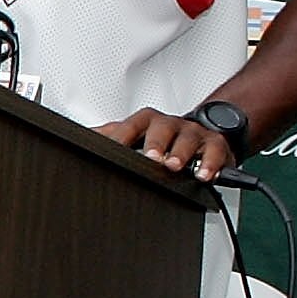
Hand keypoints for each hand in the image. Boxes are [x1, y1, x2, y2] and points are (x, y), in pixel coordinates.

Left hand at [106, 106, 236, 178]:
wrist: (199, 131)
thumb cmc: (160, 137)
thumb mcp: (132, 134)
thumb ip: (108, 136)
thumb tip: (81, 137)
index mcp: (147, 122)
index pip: (132, 125)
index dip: (124, 136)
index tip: (115, 149)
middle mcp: (170, 125)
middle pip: (162, 128)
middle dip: (156, 142)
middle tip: (151, 157)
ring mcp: (193, 133)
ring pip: (189, 138)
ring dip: (181, 153)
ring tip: (175, 166)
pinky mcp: (215, 145)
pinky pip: (215, 152)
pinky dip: (210, 164)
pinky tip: (203, 175)